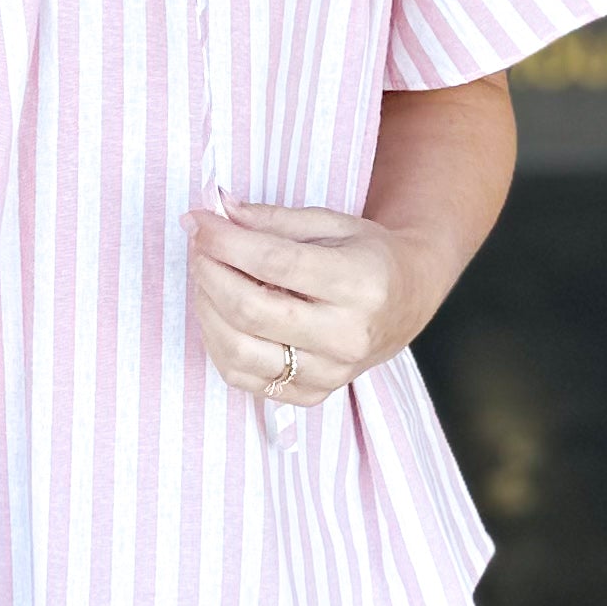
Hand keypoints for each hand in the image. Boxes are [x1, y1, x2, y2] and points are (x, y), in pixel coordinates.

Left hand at [185, 201, 436, 405]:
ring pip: (239, 351)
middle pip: (250, 310)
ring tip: (207, 278)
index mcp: (359, 284)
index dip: (224, 240)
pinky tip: (220, 314)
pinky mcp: (313, 394)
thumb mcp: (332, 223)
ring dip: (207, 308)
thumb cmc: (368, 256)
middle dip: (210, 272)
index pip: (274, 263)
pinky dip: (218, 344)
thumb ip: (274, 219)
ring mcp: (330, 372)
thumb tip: (219, 211)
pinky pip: (244, 378)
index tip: (198, 221)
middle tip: (200, 248)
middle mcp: (347, 336)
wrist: (408, 300)